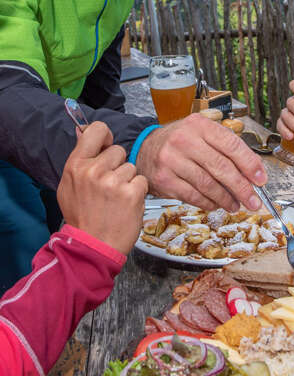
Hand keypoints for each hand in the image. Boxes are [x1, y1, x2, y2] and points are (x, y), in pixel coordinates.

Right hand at [57, 122, 147, 254]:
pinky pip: (142, 181)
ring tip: (116, 198)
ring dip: (128, 181)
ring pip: (131, 167)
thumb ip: (80, 160)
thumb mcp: (69, 186)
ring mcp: (114, 181)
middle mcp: (94, 170)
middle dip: (117, 165)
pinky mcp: (132, 192)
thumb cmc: (82, 217)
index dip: (105, 136)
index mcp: (76, 166)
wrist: (93, 245)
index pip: (96, 130)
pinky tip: (126, 204)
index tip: (107, 145)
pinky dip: (137, 192)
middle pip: (118, 150)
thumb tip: (83, 132)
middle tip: (109, 186)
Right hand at [134, 114, 266, 211]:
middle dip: (242, 188)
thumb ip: (226, 149)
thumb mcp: (202, 134)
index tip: (261, 179)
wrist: (145, 147)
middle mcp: (184, 140)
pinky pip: (193, 195)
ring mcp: (172, 160)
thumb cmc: (180, 142)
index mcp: (200, 125)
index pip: (232, 145)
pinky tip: (217, 204)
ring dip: (226, 199)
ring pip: (208, 184)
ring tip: (236, 204)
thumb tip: (252, 172)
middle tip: (253, 200)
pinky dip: (208, 203)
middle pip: (222, 167)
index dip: (250, 164)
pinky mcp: (164, 179)